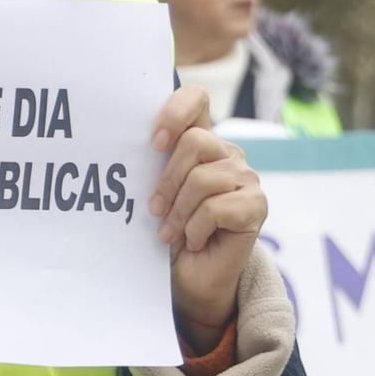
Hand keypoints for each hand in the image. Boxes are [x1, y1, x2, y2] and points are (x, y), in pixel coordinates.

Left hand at [149, 86, 265, 351]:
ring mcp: (246, 178)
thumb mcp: (155, 191)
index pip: (196, 98)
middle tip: (156, 209)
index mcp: (201, 140)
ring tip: (171, 231)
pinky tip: (194, 241)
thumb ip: (152, 163)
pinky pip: (216, 208)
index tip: (153, 143)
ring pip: (202, 178)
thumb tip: (118, 139)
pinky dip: (196, 229)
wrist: (190, 276)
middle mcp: (228, 153)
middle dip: (167, 180)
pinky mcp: (256, 206)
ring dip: (179, 212)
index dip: (175, 111)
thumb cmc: (168, 229)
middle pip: (195, 142)